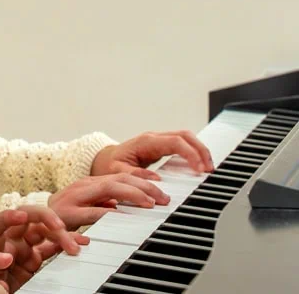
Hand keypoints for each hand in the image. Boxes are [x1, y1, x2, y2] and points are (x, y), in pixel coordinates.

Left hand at [0, 207, 87, 290]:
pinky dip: (64, 243)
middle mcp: (8, 242)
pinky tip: (78, 242)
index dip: (7, 217)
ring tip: (75, 246)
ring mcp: (22, 248)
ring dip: (61, 234)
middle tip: (59, 226)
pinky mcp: (34, 257)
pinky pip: (50, 246)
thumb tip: (5, 279)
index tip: (22, 217)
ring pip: (43, 231)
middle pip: (26, 219)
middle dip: (44, 218)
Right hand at [48, 173, 169, 230]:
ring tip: (149, 203)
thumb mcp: (86, 206)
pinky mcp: (68, 213)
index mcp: (90, 183)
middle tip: (164, 197)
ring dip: (132, 195)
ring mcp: (75, 197)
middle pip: (118, 179)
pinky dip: (111, 214)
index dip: (142, 179)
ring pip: (108, 189)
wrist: (33, 221)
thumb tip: (125, 206)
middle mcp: (84, 185)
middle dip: (143, 186)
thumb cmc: (63, 215)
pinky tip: (124, 218)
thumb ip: (104, 203)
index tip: (162, 185)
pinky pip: (93, 212)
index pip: (120, 176)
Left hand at [91, 130, 213, 179]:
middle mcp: (154, 138)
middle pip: (184, 135)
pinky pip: (182, 145)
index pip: (174, 142)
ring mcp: (158, 141)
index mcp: (145, 142)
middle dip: (200, 149)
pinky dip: (193, 153)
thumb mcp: (117, 172)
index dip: (190, 153)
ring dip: (199, 150)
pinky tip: (199, 166)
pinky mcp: (161, 147)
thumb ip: (134, 175)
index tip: (199, 169)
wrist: (105, 159)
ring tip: (208, 168)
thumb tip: (155, 180)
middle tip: (209, 169)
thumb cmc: (111, 165)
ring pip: (185, 137)